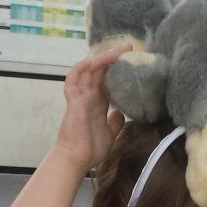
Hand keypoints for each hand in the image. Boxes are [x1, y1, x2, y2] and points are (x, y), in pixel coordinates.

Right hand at [55, 46, 131, 170]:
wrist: (77, 160)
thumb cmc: (90, 149)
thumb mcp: (110, 133)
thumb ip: (115, 122)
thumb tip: (121, 113)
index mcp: (97, 103)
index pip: (107, 79)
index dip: (117, 69)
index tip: (132, 60)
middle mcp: (89, 96)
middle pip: (100, 70)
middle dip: (113, 57)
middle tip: (129, 47)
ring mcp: (80, 97)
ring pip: (88, 69)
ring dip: (102, 58)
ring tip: (117, 50)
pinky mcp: (74, 101)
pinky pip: (74, 78)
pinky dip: (83, 67)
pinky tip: (95, 59)